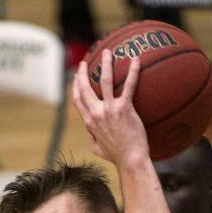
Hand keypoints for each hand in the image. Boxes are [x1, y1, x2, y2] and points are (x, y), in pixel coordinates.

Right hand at [72, 49, 148, 165]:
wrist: (130, 159)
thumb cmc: (116, 156)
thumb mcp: (97, 149)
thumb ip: (92, 139)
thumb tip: (91, 135)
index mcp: (89, 121)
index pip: (78, 100)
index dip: (75, 86)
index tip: (76, 77)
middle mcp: (96, 113)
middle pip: (85, 87)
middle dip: (83, 72)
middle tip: (86, 61)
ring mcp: (110, 109)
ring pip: (104, 80)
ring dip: (105, 64)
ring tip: (107, 52)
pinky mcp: (125, 108)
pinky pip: (129, 86)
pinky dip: (133, 72)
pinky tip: (136, 60)